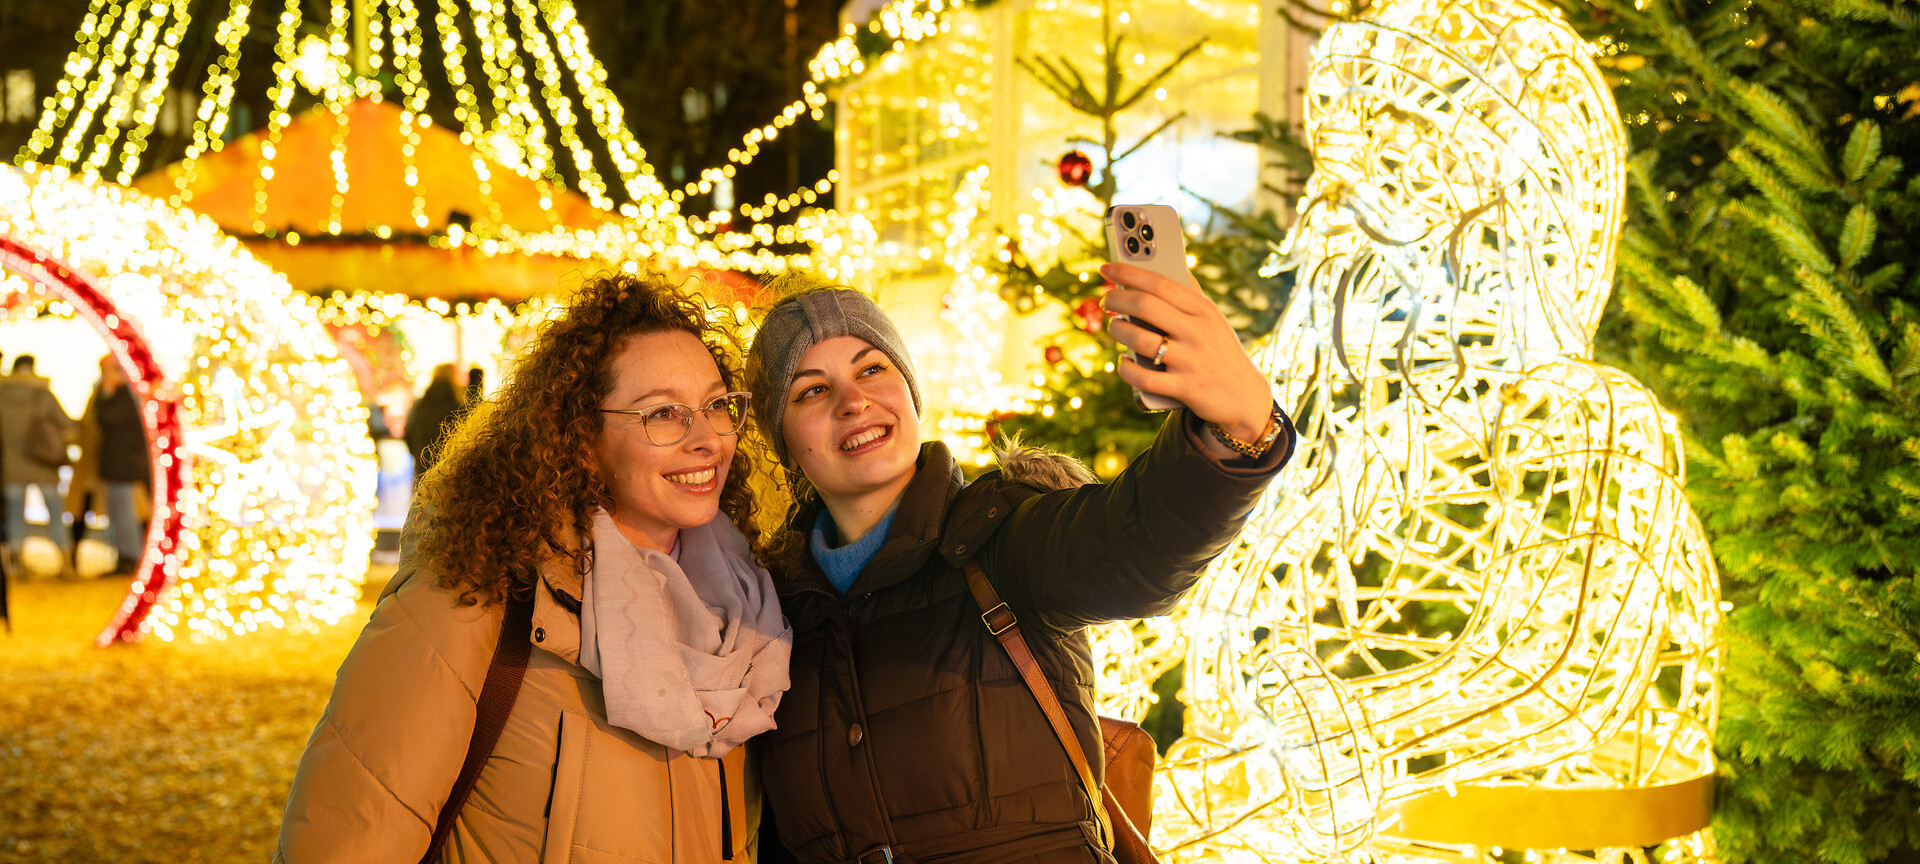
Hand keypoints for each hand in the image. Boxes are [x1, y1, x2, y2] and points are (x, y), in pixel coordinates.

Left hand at [1100, 261, 1272, 442]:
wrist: (1245, 397)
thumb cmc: (1219, 351)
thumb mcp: (1212, 320)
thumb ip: (1190, 295)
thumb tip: (1166, 265)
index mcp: (1203, 310)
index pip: (1160, 283)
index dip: (1128, 273)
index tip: (1106, 268)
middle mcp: (1197, 332)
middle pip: (1145, 306)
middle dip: (1116, 299)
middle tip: (1105, 300)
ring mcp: (1191, 361)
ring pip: (1139, 340)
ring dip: (1118, 331)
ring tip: (1114, 327)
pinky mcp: (1184, 389)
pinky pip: (1143, 378)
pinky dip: (1126, 368)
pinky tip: (1124, 362)